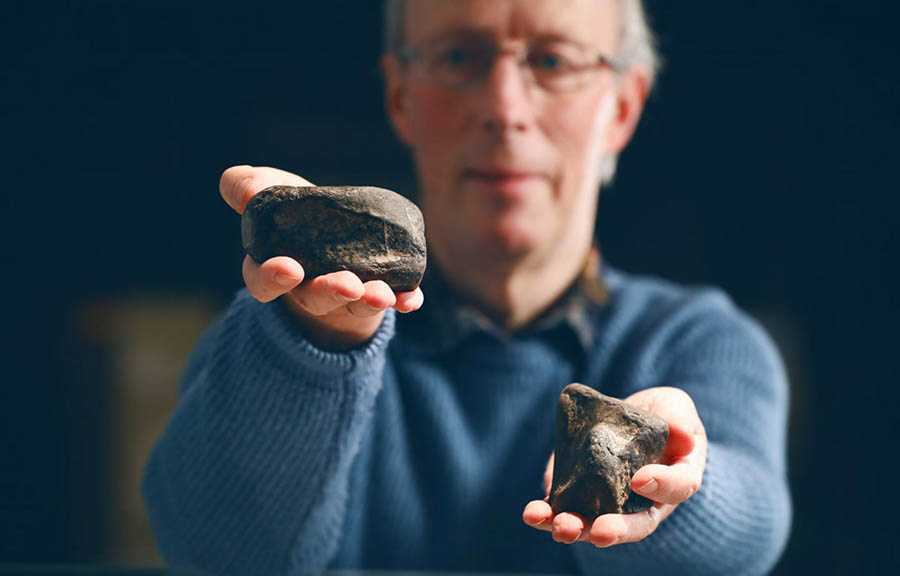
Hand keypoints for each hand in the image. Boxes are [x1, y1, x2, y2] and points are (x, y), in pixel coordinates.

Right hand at [219, 165, 424, 349]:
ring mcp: (345, 298)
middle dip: (331, 292)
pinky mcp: (377, 295)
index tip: (288, 267)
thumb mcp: (271, 196)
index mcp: (275, 270)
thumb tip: (243, 187)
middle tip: (347, 285)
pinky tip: (413, 299)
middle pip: (316, 298)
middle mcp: (308, 290)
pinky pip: (393, 302)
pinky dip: (403, 300)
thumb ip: (249, 188)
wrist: (333, 239)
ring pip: (355, 305)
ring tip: (381, 293)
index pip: (264, 282)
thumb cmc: (297, 217)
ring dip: (369, 300)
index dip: (273, 278)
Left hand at [522, 386, 706, 546]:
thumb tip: (684, 436)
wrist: (628, 416)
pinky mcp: (577, 494)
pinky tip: (533, 512)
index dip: (662, 486)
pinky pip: (563, 509)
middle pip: (633, 524)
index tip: (641, 479)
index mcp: (675, 479)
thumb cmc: (660, 414)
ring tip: (559, 526)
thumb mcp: (675, 407)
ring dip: (575, 528)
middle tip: (599, 532)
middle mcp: (643, 502)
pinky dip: (547, 514)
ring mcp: (608, 502)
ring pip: (594, 524)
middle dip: (614, 530)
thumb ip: (680, 419)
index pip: (677, 488)